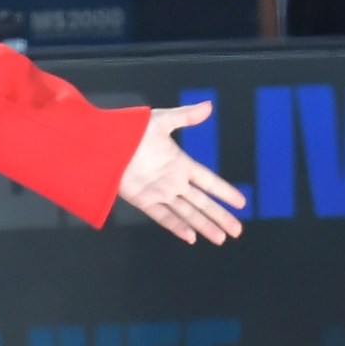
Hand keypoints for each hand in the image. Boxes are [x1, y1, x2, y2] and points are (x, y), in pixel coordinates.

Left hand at [116, 102, 246, 244]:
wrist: (103, 143)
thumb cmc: (129, 130)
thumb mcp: (161, 121)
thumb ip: (186, 117)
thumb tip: (209, 106)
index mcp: (180, 163)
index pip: (209, 181)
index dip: (224, 192)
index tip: (241, 203)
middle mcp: (173, 180)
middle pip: (202, 202)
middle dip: (220, 216)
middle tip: (237, 231)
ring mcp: (159, 192)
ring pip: (187, 213)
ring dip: (204, 226)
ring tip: (220, 239)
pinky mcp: (144, 200)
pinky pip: (164, 216)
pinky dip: (177, 227)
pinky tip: (191, 237)